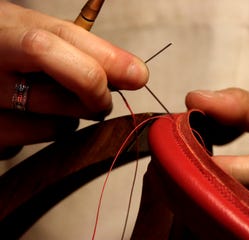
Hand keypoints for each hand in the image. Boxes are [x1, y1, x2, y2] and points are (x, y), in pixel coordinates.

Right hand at [0, 2, 148, 154]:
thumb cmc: (8, 51)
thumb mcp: (35, 34)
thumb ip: (82, 50)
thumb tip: (135, 73)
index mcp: (5, 29)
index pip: (61, 41)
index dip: (107, 60)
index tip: (138, 75)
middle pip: (67, 84)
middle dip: (97, 95)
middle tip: (100, 98)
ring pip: (59, 122)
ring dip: (73, 116)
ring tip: (54, 99)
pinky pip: (40, 141)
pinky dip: (50, 130)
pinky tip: (34, 115)